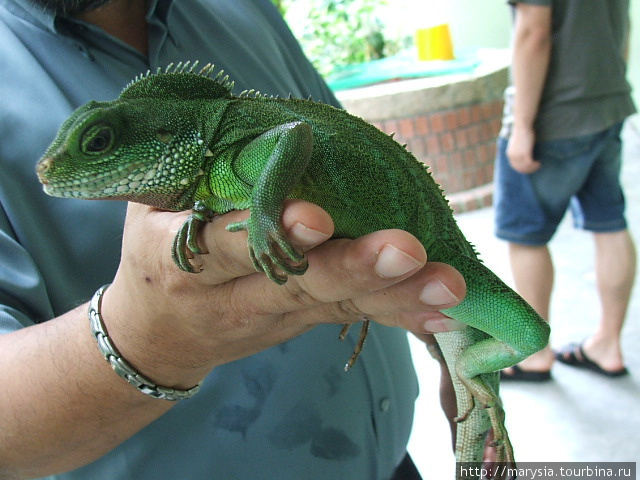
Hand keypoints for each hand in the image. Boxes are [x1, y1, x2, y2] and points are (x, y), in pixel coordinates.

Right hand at [103, 200, 466, 388]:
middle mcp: (232, 295)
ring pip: (334, 303)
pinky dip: (397, 312)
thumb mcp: (152, 214)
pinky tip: (443, 310)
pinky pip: (349, 317)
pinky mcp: (299, 322)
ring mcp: (272, 315)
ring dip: (393, 293)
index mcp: (184, 258)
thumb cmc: (154, 256)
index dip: (273, 232)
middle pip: (297, 282)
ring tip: (447, 282)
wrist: (156, 336)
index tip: (316, 217)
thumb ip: (202, 184)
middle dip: (354, 266)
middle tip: (408, 250)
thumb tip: (269, 133)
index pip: (228, 245)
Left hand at [506, 125, 540, 173]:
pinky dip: (534, 165)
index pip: (514, 166)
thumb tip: (522, 152)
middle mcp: (512, 156)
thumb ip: (517, 149)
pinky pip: (530, 164)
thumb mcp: (517, 142)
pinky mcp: (525, 154)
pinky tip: (539, 163)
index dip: (522, 169)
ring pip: (526, 167)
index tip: (529, 168)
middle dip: (528, 170)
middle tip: (536, 167)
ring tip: (538, 165)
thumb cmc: (521, 132)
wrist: (522, 126)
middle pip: (520, 168)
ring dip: (533, 168)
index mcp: (509, 154)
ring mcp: (518, 156)